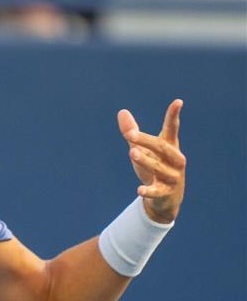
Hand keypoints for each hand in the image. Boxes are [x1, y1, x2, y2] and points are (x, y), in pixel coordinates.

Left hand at [118, 99, 185, 223]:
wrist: (167, 198)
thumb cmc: (155, 168)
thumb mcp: (142, 149)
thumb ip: (133, 133)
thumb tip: (122, 111)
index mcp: (170, 147)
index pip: (172, 129)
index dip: (173, 116)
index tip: (178, 101)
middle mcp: (175, 160)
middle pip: (162, 148)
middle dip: (146, 141)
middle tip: (130, 135)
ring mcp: (172, 176)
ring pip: (159, 168)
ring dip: (146, 161)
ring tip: (132, 153)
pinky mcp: (166, 192)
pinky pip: (157, 191)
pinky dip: (149, 190)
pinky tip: (139, 190)